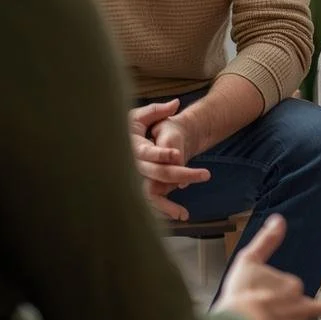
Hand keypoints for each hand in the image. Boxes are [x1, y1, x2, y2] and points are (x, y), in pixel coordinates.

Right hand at [128, 100, 209, 222]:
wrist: (114, 146)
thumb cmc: (128, 128)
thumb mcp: (139, 115)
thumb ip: (157, 110)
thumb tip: (176, 103)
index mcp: (133, 146)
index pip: (148, 153)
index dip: (162, 154)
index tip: (178, 155)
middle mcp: (133, 166)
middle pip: (159, 174)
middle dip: (182, 175)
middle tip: (206, 174)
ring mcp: (134, 180)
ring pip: (151, 194)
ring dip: (168, 206)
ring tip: (185, 214)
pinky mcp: (137, 188)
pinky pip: (151, 201)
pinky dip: (163, 209)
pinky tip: (179, 215)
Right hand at [214, 214, 320, 319]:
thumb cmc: (241, 295)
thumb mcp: (249, 261)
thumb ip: (266, 240)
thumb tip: (279, 219)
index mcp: (292, 285)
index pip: (286, 289)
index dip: (270, 293)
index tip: (256, 297)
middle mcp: (302, 306)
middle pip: (292, 308)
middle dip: (280, 311)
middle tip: (257, 315)